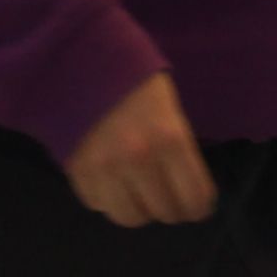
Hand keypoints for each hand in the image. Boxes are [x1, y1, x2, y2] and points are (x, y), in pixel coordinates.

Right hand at [64, 70, 215, 227]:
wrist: (81, 59)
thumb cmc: (134, 79)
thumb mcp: (171, 109)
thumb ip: (179, 149)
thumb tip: (186, 188)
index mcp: (171, 140)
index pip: (194, 198)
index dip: (199, 208)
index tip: (197, 206)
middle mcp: (139, 161)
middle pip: (163, 212)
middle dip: (171, 208)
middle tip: (169, 197)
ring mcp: (105, 170)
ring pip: (129, 217)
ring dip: (139, 209)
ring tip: (139, 193)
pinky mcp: (77, 172)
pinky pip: (97, 204)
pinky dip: (107, 199)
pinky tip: (111, 181)